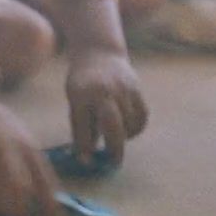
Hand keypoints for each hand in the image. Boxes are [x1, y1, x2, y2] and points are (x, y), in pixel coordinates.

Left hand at [65, 49, 147, 164]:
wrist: (99, 52)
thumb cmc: (82, 82)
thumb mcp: (74, 99)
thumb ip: (81, 125)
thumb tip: (86, 156)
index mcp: (81, 94)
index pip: (83, 125)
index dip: (84, 146)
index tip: (87, 162)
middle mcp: (103, 91)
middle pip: (112, 125)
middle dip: (114, 147)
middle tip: (113, 163)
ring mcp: (123, 89)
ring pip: (129, 123)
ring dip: (124, 137)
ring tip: (115, 138)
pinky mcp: (137, 89)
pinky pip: (141, 116)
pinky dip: (136, 128)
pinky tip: (128, 130)